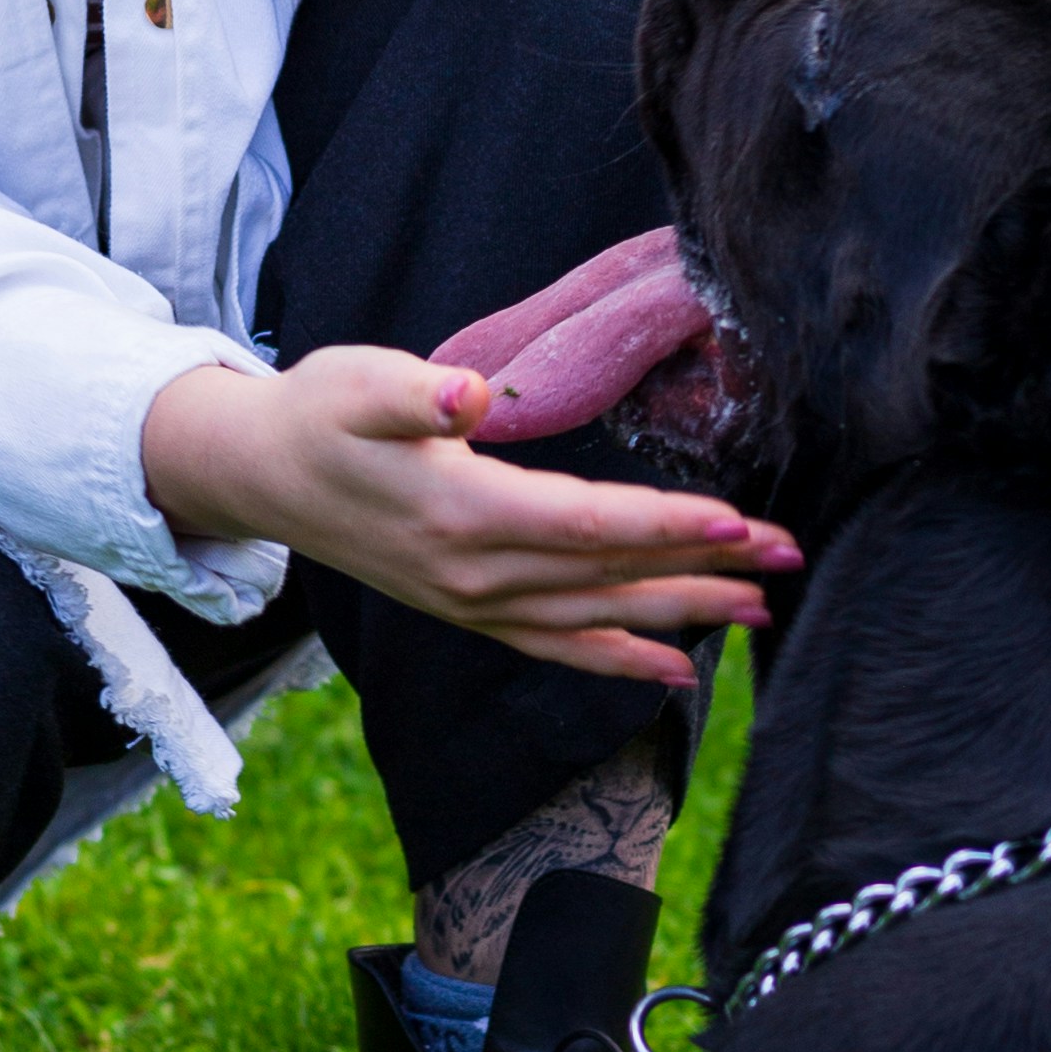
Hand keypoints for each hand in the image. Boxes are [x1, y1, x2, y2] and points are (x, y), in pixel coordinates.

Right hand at [143, 345, 798, 689]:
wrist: (262, 475)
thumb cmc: (320, 413)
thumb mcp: (359, 381)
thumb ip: (416, 391)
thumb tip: (466, 395)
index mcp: (462, 513)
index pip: (587, 526)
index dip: (667, 525)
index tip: (738, 521)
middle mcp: (475, 575)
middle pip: (611, 577)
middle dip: (705, 569)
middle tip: (789, 556)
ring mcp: (474, 604)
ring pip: (597, 620)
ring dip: (683, 616)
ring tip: (761, 609)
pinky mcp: (472, 612)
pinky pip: (559, 648)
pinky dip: (621, 662)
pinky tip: (679, 670)